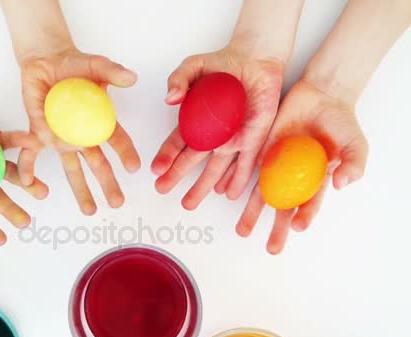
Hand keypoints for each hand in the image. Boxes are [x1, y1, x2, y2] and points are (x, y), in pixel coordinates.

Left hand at [18, 47, 140, 214]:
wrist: (46, 61)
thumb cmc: (75, 65)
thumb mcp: (96, 65)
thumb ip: (113, 71)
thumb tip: (132, 77)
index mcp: (99, 122)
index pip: (116, 140)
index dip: (126, 153)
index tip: (134, 167)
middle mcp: (82, 136)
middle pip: (98, 163)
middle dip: (109, 184)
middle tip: (117, 203)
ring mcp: (61, 139)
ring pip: (72, 168)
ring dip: (81, 190)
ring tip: (90, 210)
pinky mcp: (38, 135)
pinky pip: (32, 155)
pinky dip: (29, 169)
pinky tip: (29, 184)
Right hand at [152, 48, 283, 208]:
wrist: (255, 59)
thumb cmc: (223, 63)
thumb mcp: (194, 66)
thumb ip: (179, 79)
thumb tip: (171, 98)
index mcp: (195, 120)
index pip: (177, 142)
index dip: (166, 155)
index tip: (155, 168)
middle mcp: (212, 134)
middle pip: (191, 160)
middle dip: (176, 176)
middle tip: (162, 189)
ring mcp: (232, 139)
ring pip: (216, 169)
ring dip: (203, 186)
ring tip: (188, 203)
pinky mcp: (253, 139)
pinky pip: (245, 163)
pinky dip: (238, 179)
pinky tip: (229, 194)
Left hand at [237, 80, 368, 253]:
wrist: (320, 94)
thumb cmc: (341, 121)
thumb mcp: (356, 144)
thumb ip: (354, 164)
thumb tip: (341, 184)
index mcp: (316, 179)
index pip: (309, 203)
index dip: (305, 215)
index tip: (297, 226)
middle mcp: (294, 176)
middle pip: (283, 206)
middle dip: (276, 228)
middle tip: (271, 249)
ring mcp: (276, 163)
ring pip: (261, 192)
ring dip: (252, 212)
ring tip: (243, 231)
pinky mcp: (261, 148)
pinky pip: (247, 167)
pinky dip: (238, 182)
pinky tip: (228, 195)